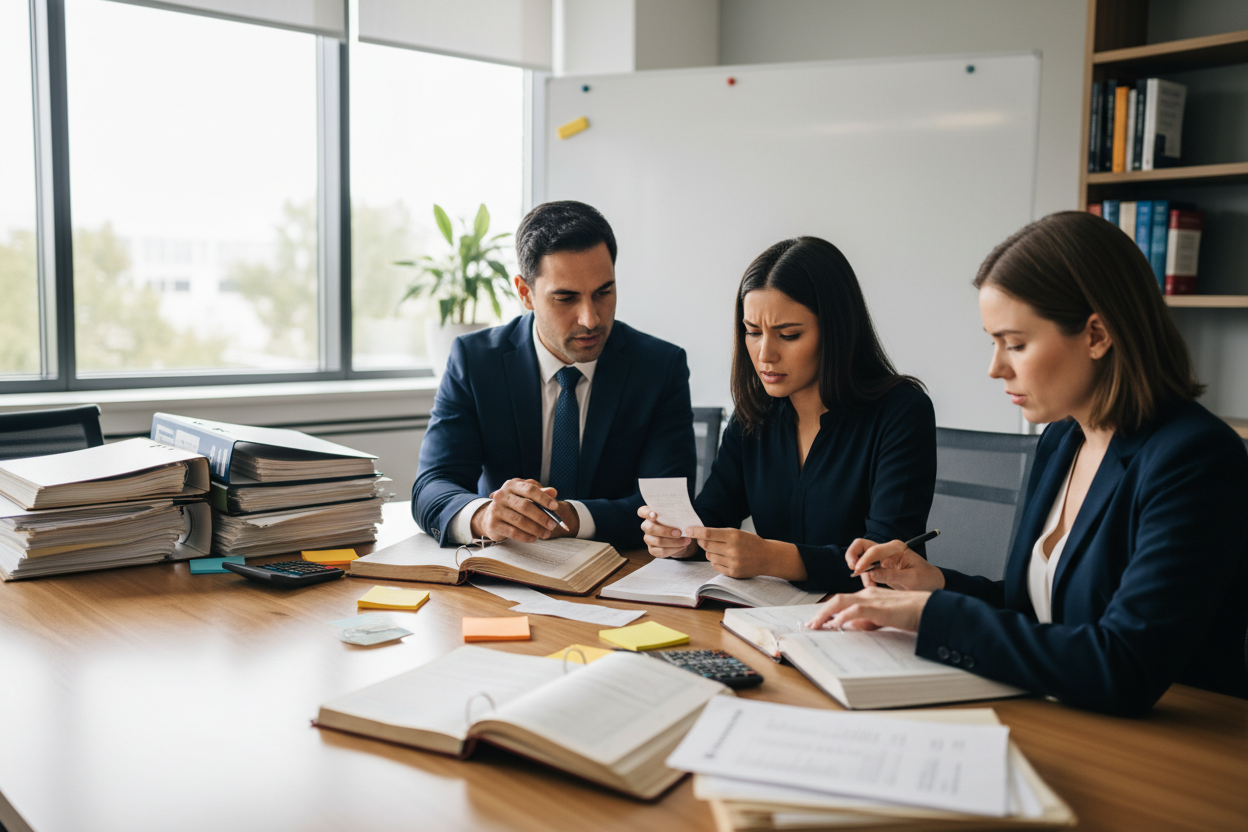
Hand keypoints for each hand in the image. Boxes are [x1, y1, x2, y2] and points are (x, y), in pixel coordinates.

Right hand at [471, 479, 575, 542]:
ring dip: (536, 529)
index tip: (555, 507)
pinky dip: (525, 537)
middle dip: (541, 517)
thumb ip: (540, 493)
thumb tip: (554, 492)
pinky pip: (512, 532)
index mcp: (512, 485)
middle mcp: (502, 495)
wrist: (490, 516)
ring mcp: (496, 509)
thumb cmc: (514, 504)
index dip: (544, 498)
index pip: (530, 489)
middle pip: (525, 506)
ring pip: (520, 521)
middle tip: (553, 525)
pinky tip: (534, 538)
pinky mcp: (493, 524)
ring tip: (546, 534)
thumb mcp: (526, 495)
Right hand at [637, 505, 696, 558]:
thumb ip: (674, 515)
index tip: (655, 514)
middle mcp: (646, 526)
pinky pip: (661, 551)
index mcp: (650, 515)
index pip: (642, 511)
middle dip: (666, 531)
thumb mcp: (676, 517)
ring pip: (658, 541)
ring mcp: (648, 539)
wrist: (679, 538)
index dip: (647, 513)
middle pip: (650, 528)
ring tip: (686, 540)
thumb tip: (682, 517)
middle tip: (679, 532)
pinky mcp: (652, 550)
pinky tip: (682, 546)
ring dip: (674, 542)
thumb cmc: (676, 523)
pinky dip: (674, 549)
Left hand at [686, 527, 806, 581]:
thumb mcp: (737, 532)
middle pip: (706, 545)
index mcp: (734, 536)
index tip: (688, 530)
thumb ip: (719, 533)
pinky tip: (724, 558)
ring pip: (709, 556)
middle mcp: (733, 549)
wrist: (767, 557)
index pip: (708, 533)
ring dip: (710, 552)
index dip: (696, 532)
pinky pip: (715, 566)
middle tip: (703, 539)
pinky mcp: (733, 573)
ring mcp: (733, 562)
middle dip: (702, 542)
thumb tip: (698, 535)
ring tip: (721, 550)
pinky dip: (716, 561)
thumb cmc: (750, 542)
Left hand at [807, 586, 931, 631]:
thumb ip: (867, 622)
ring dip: (826, 614)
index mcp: (869, 596)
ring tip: (816, 625)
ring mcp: (873, 600)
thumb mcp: (884, 619)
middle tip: (811, 625)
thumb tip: (849, 627)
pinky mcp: (879, 608)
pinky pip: (856, 610)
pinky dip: (843, 617)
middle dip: (821, 613)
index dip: (828, 611)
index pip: (842, 601)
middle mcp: (868, 595)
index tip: (818, 621)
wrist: (929, 609)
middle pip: (837, 600)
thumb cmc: (911, 613)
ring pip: (841, 602)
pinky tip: (836, 624)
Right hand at [845, 538, 944, 590]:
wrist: (933, 583)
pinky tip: (872, 586)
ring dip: (860, 572)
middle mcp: (887, 550)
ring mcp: (882, 558)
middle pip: (861, 545)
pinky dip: (865, 578)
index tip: (857, 572)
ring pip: (860, 558)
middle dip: (852, 556)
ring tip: (870, 586)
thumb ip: (892, 576)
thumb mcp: (912, 579)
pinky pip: (865, 569)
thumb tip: (873, 574)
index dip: (863, 561)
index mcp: (896, 548)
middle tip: (853, 569)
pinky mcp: (880, 567)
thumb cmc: (927, 579)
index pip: (873, 550)